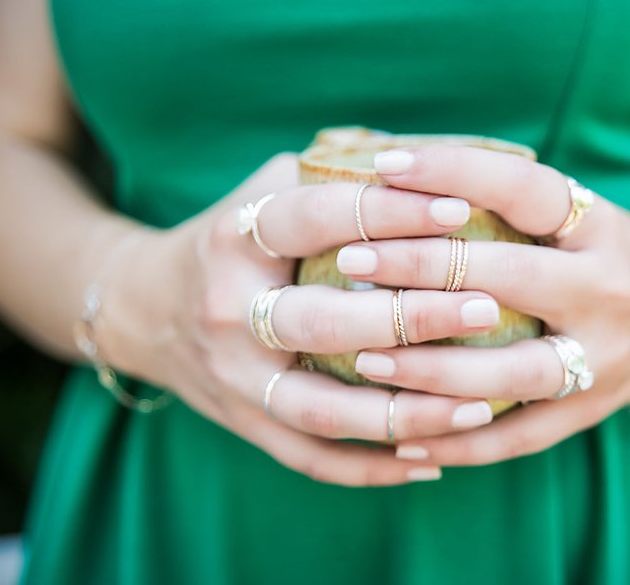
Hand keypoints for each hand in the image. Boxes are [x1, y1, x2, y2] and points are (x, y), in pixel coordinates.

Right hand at [98, 153, 502, 484]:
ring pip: (322, 409)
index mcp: (235, 238)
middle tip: (484, 307)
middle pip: (321, 322)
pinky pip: (313, 458)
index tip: (461, 209)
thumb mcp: (265, 189)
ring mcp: (233, 378)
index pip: (317, 219)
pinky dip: (374, 468)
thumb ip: (334, 175)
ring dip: (404, 413)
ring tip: (477, 405)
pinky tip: (435, 458)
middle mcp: (228, 312)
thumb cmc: (233, 239)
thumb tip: (433, 162)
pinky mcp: (244, 425)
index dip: (391, 211)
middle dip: (410, 317)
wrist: (144, 309)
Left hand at [335, 144, 629, 465]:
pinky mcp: (587, 413)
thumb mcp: (575, 211)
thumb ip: (505, 199)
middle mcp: (607, 291)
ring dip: (429, 369)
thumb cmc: (601, 250)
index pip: (524, 187)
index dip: (455, 171)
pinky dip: (454, 441)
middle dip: (419, 268)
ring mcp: (601, 360)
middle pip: (506, 278)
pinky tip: (398, 440)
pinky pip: (514, 437)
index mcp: (600, 227)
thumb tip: (394, 177)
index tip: (386, 166)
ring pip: (507, 372)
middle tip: (349, 260)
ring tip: (363, 358)